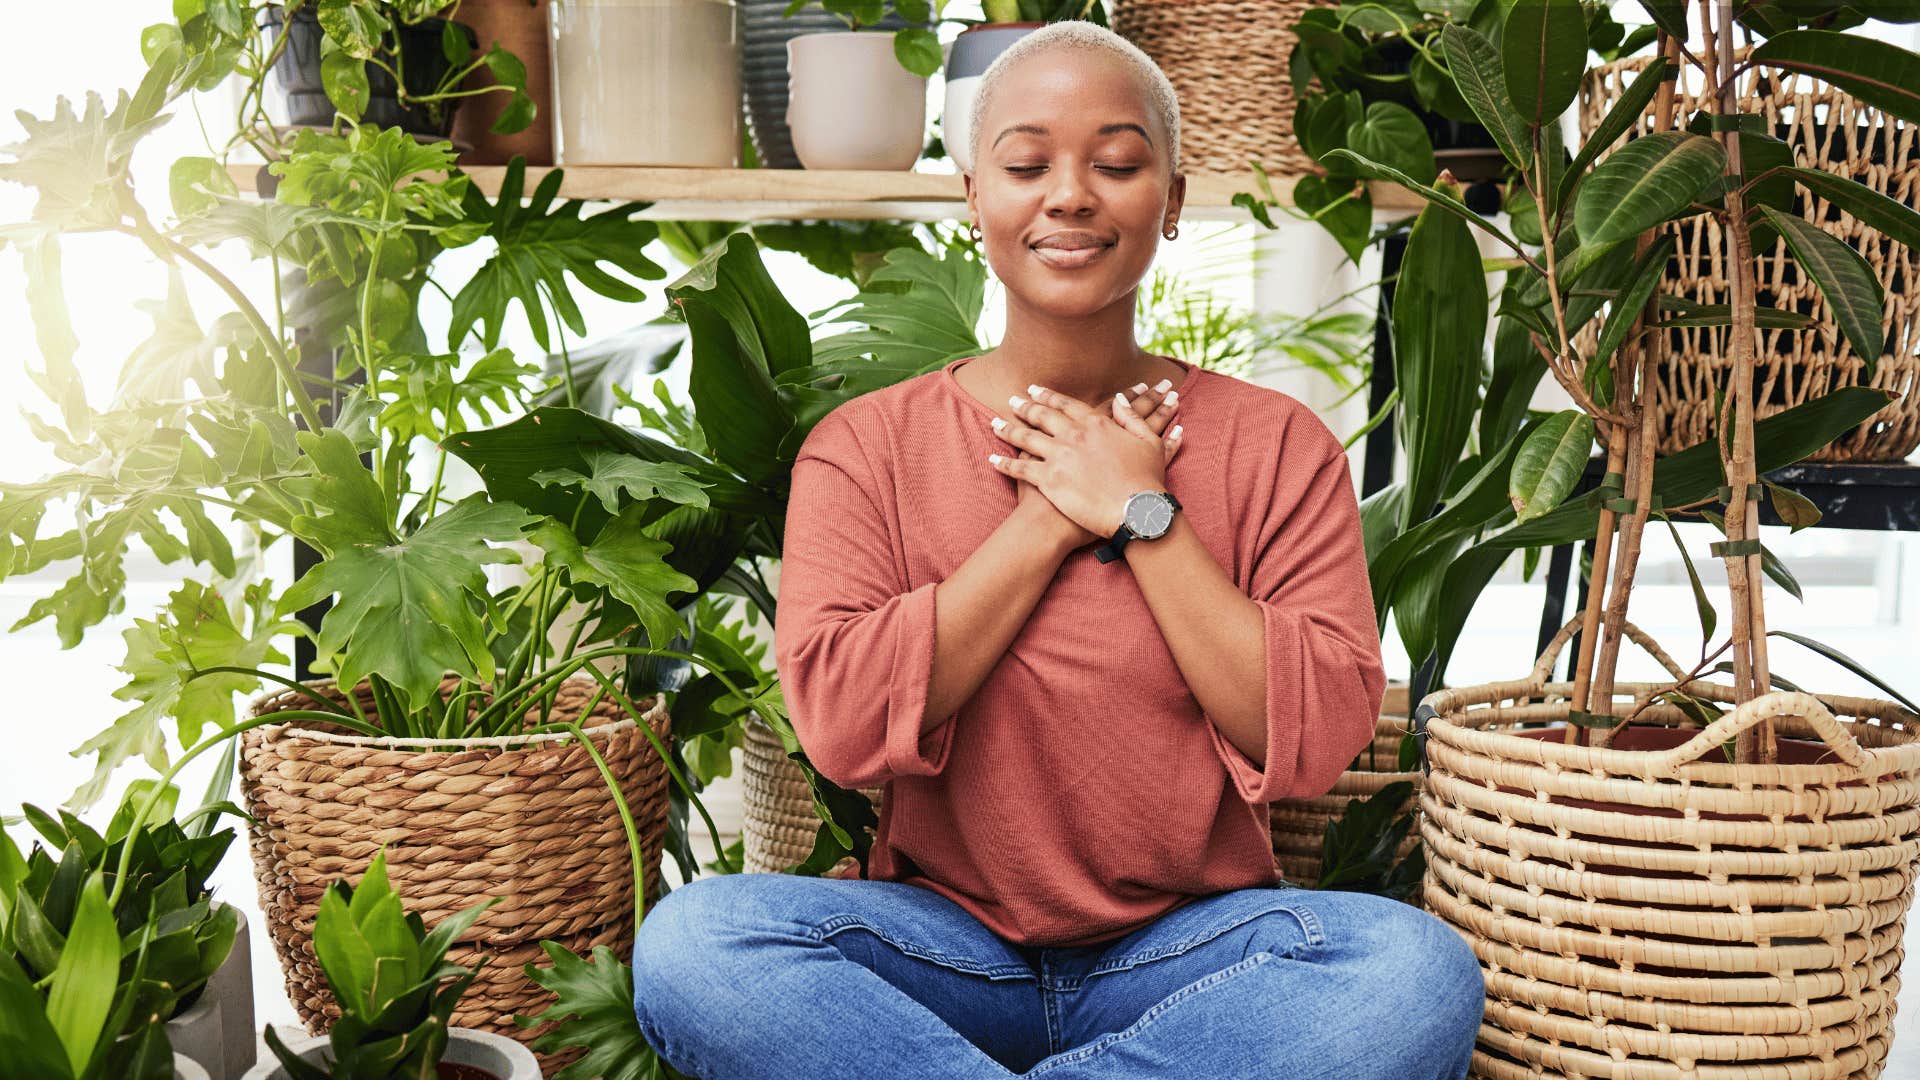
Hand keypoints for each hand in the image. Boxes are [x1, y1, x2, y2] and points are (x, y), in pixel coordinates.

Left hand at [990, 381, 1181, 549]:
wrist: (1137, 511)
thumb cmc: (1146, 480)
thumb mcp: (1148, 442)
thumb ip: (1131, 417)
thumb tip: (1119, 399)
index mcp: (1095, 424)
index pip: (1066, 405)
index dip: (1049, 396)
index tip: (1035, 390)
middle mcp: (1073, 435)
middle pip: (1042, 416)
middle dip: (1025, 406)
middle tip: (1012, 400)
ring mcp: (1058, 456)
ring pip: (1026, 438)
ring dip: (1008, 429)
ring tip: (995, 423)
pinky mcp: (1048, 480)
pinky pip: (1020, 469)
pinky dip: (1003, 463)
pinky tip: (992, 459)